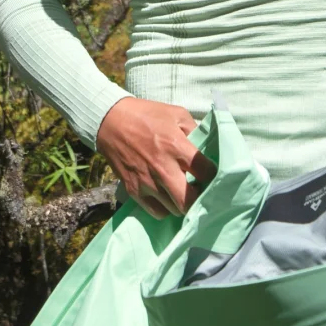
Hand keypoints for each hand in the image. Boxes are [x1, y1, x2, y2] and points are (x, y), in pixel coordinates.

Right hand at [96, 96, 214, 218]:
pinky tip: (168, 197)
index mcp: (176, 146)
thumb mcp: (176, 113)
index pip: (205, 172)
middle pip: (189, 200)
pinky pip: (157, 212)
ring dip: (183, 203)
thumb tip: (207, 149)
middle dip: (200, 200)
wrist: (111, 121)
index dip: (213, 175)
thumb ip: (195, 130)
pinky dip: (166, 208)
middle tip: (201, 192)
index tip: (213, 175)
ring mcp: (147, 182)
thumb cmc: (147, 115)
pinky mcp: (135, 191)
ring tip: (184, 193)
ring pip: (175, 209)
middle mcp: (163, 168)